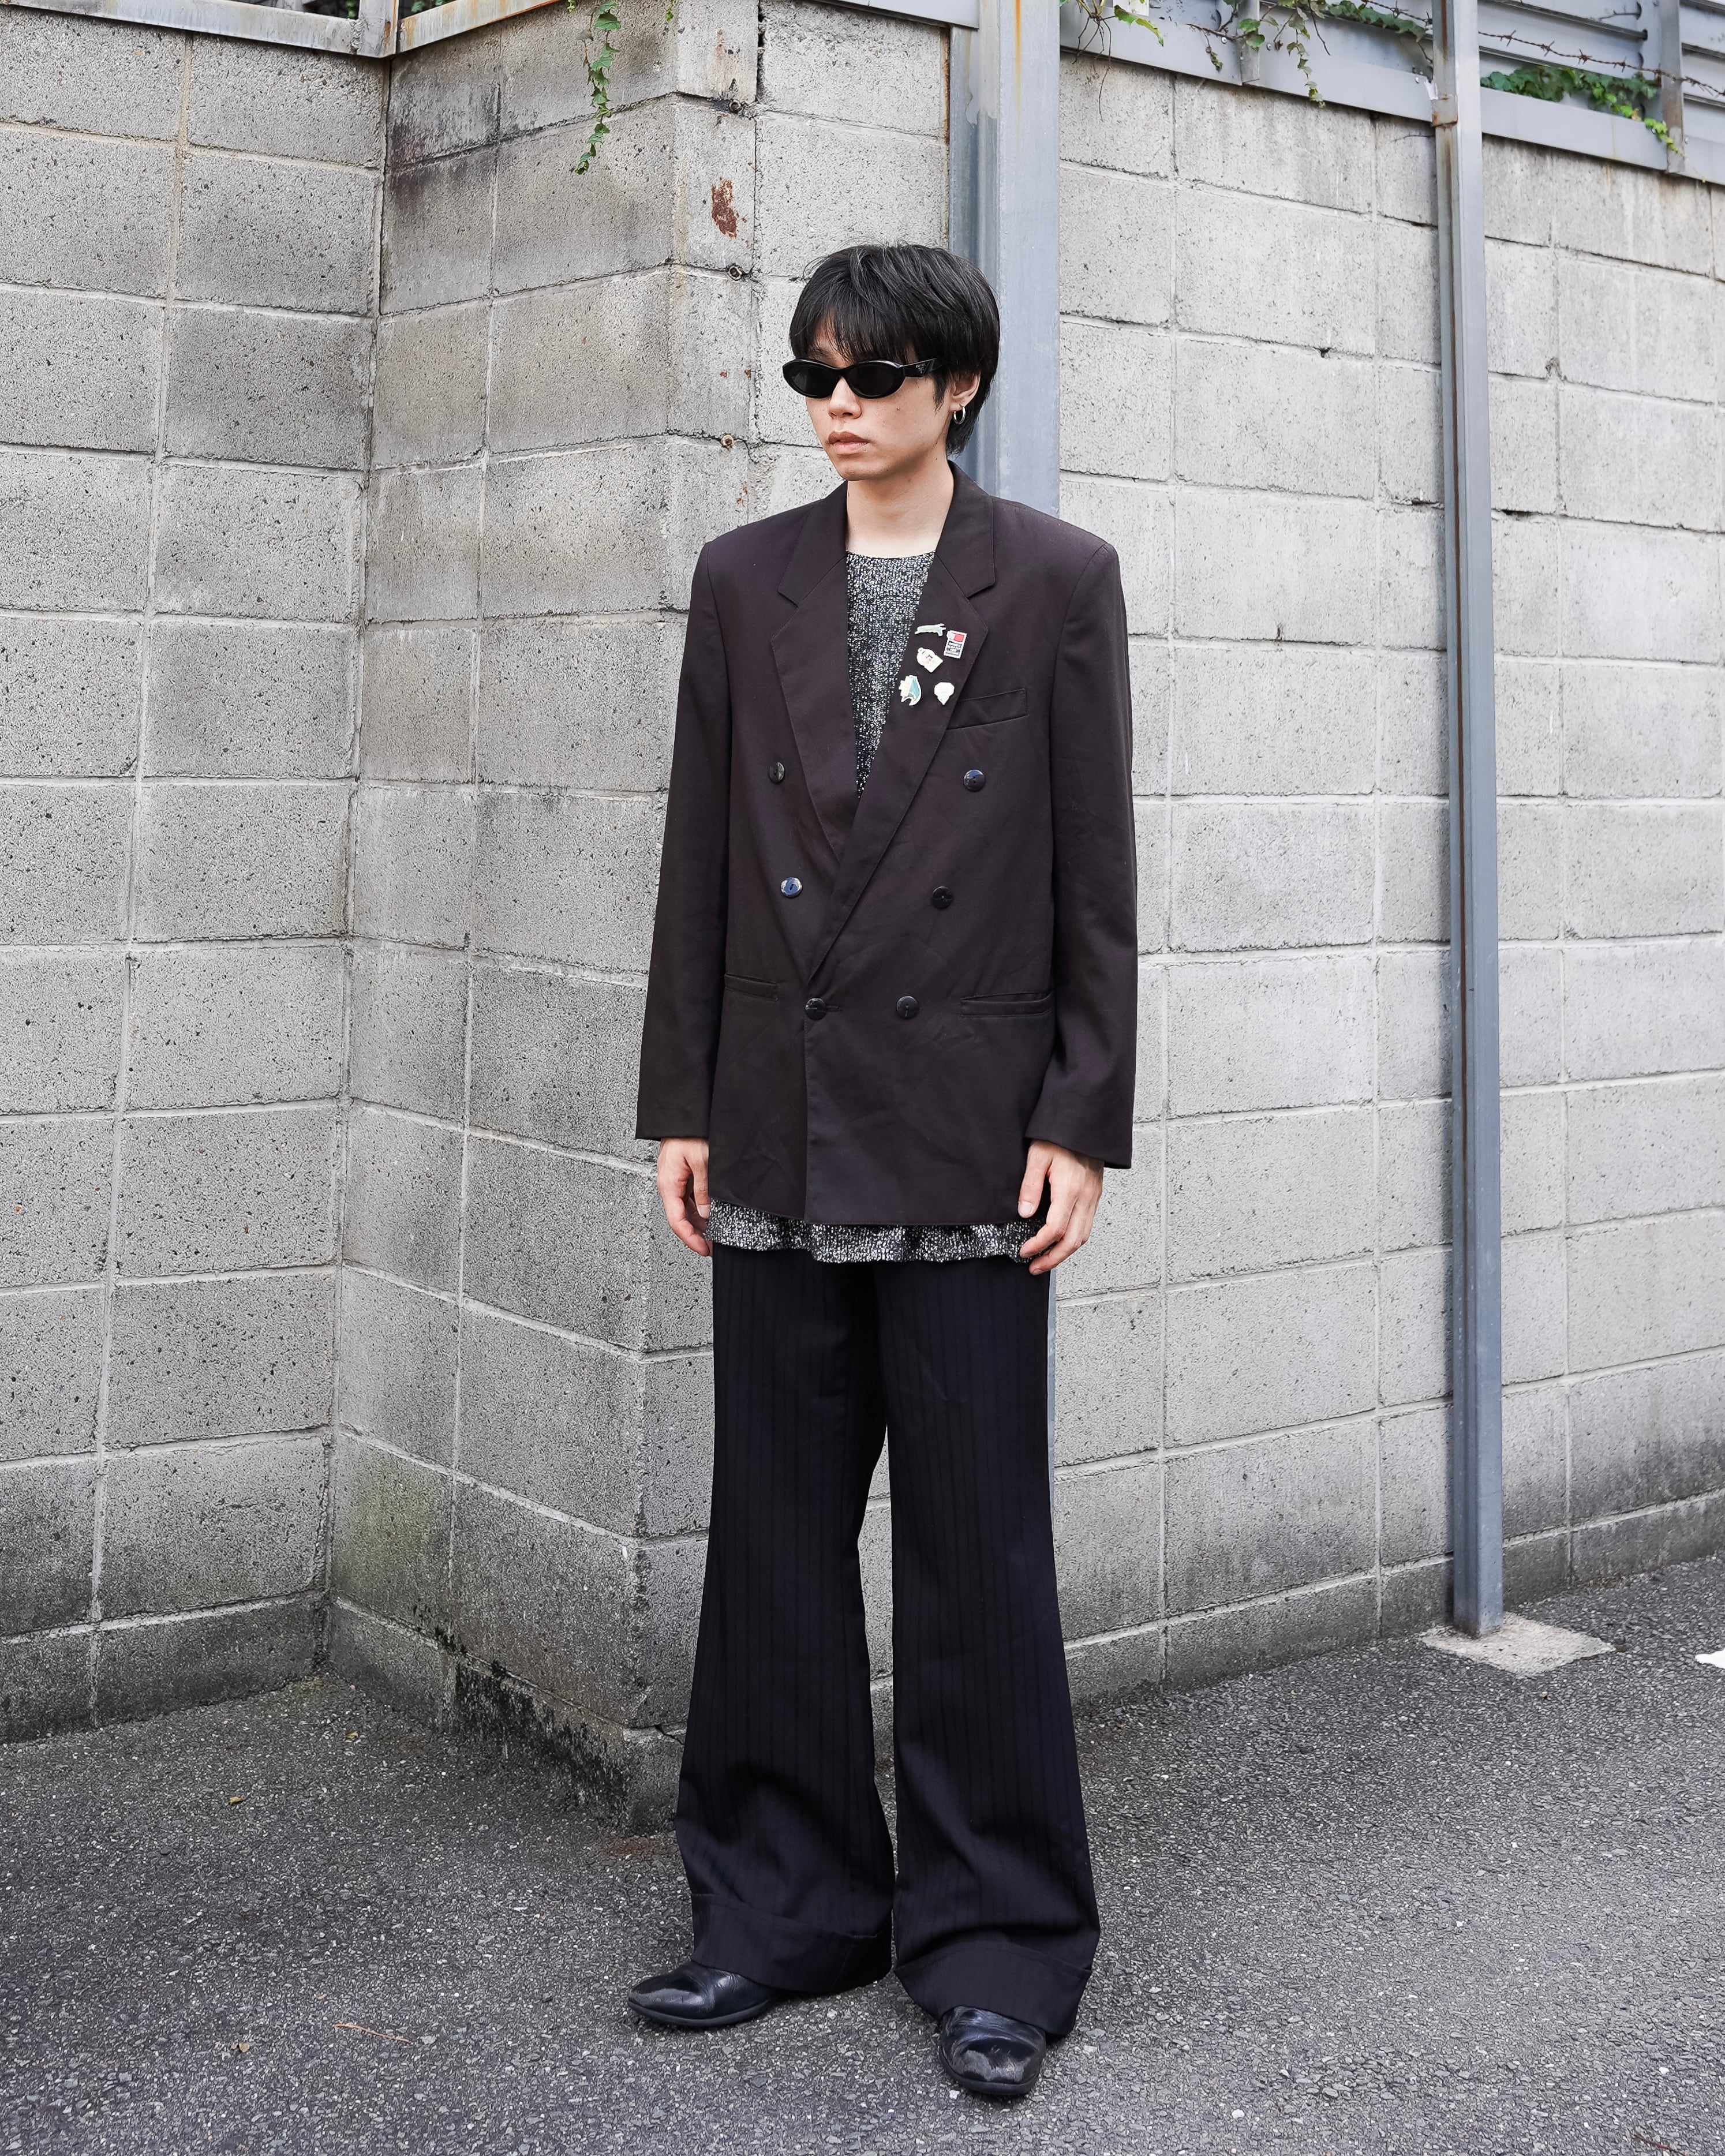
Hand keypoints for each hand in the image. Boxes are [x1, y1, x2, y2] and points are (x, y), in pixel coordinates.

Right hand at [657, 1138, 711, 1256]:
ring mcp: (676, 1182)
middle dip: (695, 1236)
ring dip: (698, 1224)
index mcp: (668, 1185)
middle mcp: (669, 1186)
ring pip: (685, 1211)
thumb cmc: (688, 1133)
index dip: (690, 1239)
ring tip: (714, 1235)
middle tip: (713, 1247)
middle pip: (680, 1219)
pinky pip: (689, 1199)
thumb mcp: (700, 1160)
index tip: (704, 1250)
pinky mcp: (683, 1177)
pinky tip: (711, 1215)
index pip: (676, 1221)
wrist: (684, 1115)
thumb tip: (706, 1213)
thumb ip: (703, 1188)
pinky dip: (700, 1210)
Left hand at [1016, 1142, 1103, 1274]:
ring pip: (1084, 1236)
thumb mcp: (1037, 1156)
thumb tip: (1024, 1214)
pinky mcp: (1095, 1195)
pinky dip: (1074, 1240)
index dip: (1039, 1245)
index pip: (1056, 1228)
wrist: (1085, 1123)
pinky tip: (1061, 1243)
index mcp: (1070, 1189)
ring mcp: (1093, 1197)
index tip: (1024, 1251)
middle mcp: (1086, 1197)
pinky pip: (1088, 1225)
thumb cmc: (1059, 1136)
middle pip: (1073, 1240)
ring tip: (1046, 1261)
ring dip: (1065, 1253)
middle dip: (1053, 1258)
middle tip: (1034, 1267)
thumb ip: (1030, 1186)